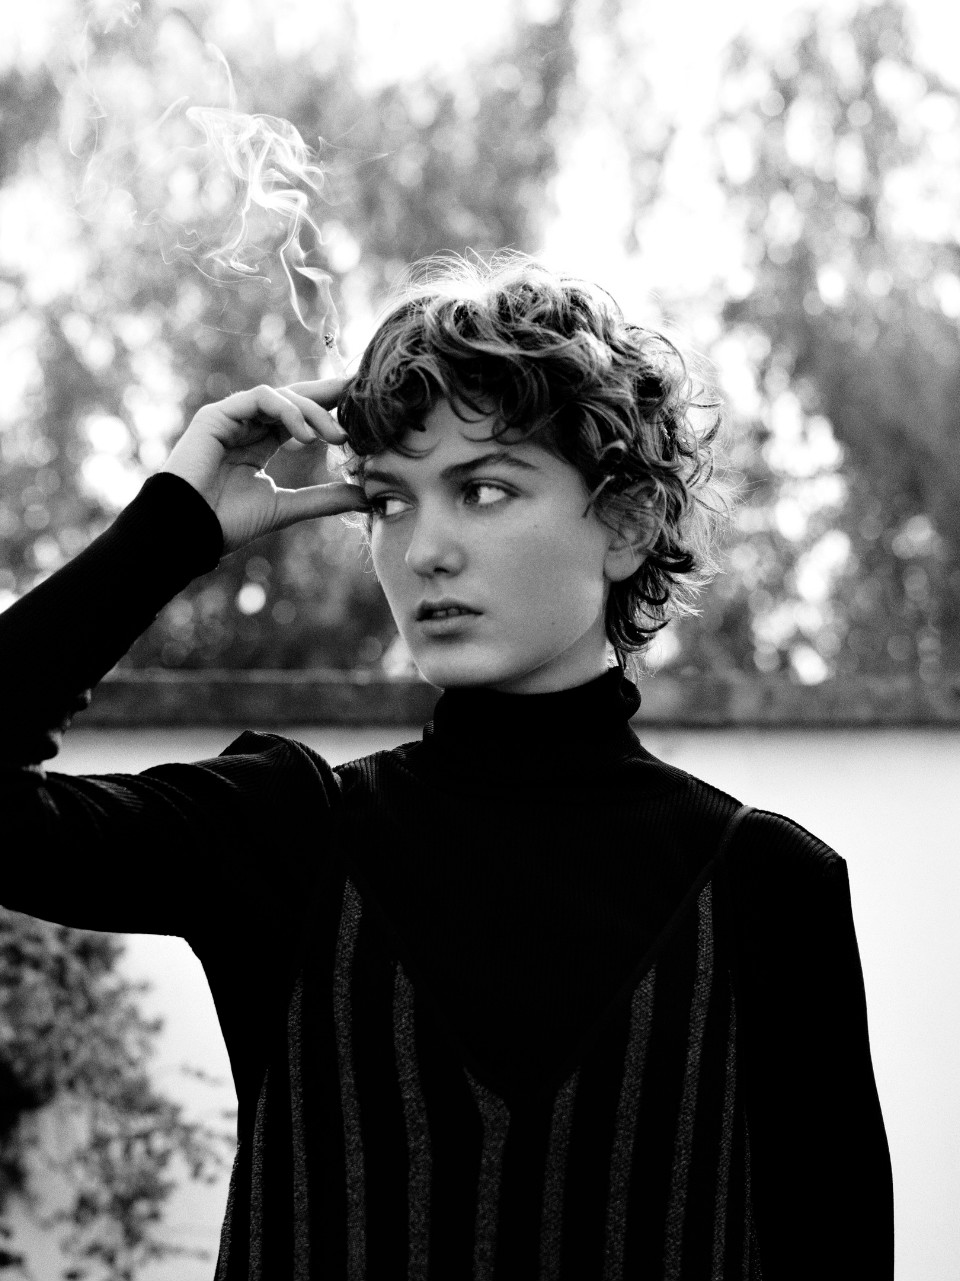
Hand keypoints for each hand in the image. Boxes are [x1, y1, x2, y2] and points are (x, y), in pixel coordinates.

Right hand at [160, 378, 368, 554]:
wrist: (188, 531)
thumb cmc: (228, 522)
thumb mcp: (287, 507)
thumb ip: (324, 499)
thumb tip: (367, 498)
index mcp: (260, 443)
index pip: (301, 417)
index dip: (331, 411)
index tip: (364, 413)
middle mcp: (247, 425)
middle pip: (294, 398)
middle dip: (330, 397)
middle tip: (362, 404)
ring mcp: (230, 417)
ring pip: (282, 396)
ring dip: (314, 412)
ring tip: (337, 437)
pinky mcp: (217, 415)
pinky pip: (259, 398)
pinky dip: (287, 411)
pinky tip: (305, 436)